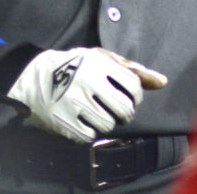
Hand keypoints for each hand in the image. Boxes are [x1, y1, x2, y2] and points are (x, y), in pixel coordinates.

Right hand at [6, 47, 166, 143]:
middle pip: (125, 109)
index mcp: (98, 64)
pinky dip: (91, 131)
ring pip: (109, 125)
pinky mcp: (63, 122)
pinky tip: (84, 120)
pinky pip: (90, 136)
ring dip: (108, 122)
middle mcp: (87, 83)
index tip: (129, 95)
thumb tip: (162, 82)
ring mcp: (74, 103)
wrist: (34, 78)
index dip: (136, 94)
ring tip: (99, 113)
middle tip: (119, 110)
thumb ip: (132, 69)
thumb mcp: (101, 59)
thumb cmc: (75, 66)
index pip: (134, 86)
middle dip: (126, 113)